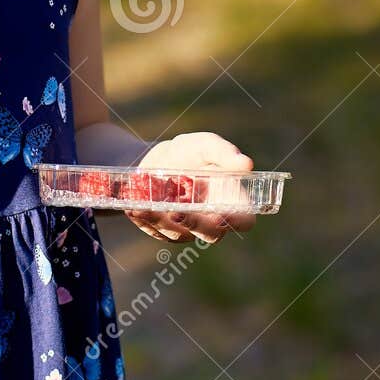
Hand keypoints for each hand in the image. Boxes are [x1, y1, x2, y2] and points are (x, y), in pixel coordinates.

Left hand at [124, 133, 255, 244]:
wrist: (152, 161)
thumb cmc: (187, 153)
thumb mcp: (203, 145)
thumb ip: (223, 152)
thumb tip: (246, 164)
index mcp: (230, 200)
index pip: (244, 220)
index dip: (237, 221)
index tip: (222, 215)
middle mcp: (211, 219)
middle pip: (211, 234)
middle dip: (194, 224)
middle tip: (177, 211)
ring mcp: (187, 228)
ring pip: (179, 234)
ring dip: (162, 221)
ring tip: (146, 207)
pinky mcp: (163, 230)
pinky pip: (155, 230)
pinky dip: (144, 219)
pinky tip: (133, 208)